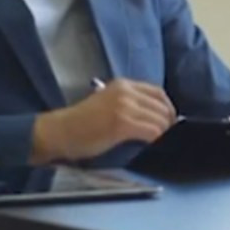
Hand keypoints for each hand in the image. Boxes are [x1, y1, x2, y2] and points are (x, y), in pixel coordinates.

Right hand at [32, 79, 176, 163]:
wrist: (60, 131)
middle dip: (168, 122)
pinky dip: (156, 139)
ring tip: (159, 143)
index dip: (167, 107)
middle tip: (167, 135)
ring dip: (163, 133)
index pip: (157, 92)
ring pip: (159, 119)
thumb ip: (129, 104)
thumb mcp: (107, 102)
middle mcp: (126, 92)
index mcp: (123, 85)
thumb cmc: (80, 122)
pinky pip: (152, 131)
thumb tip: (154, 117)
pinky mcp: (122, 124)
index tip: (169, 121)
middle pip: (161, 106)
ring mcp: (124, 107)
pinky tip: (150, 145)